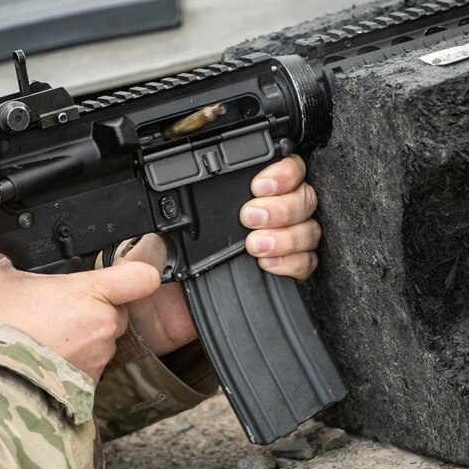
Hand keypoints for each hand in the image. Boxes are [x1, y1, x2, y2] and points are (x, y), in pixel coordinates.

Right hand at [0, 258, 160, 382]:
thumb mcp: (6, 276)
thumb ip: (31, 264)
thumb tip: (31, 259)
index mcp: (90, 293)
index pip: (142, 277)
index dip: (136, 273)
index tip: (124, 273)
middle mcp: (102, 326)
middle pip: (116, 310)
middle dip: (95, 309)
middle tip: (60, 311)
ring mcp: (98, 358)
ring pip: (103, 339)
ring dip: (84, 336)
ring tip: (47, 337)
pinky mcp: (90, 384)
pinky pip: (90, 365)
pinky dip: (74, 361)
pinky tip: (46, 357)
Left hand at [123, 154, 321, 355]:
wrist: (159, 300)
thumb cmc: (164, 255)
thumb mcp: (169, 219)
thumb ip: (184, 202)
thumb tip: (185, 193)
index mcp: (248, 190)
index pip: (286, 168)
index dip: (283, 172)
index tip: (259, 185)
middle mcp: (273, 211)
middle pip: (304, 197)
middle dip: (282, 206)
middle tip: (250, 217)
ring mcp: (282, 241)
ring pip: (309, 229)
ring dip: (286, 236)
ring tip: (255, 245)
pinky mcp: (286, 270)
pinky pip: (306, 263)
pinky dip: (291, 262)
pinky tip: (268, 264)